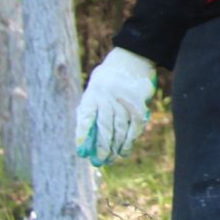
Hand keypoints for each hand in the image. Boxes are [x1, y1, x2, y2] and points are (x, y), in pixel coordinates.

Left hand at [75, 47, 155, 165]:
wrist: (132, 58)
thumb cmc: (108, 77)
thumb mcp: (95, 86)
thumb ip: (90, 106)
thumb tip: (85, 134)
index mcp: (94, 92)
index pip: (87, 116)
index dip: (84, 134)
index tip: (82, 150)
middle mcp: (108, 97)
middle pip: (105, 126)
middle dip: (103, 146)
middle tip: (100, 160)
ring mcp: (124, 100)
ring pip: (120, 128)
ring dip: (116, 146)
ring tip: (112, 158)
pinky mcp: (138, 104)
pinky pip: (134, 126)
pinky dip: (129, 140)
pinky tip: (124, 150)